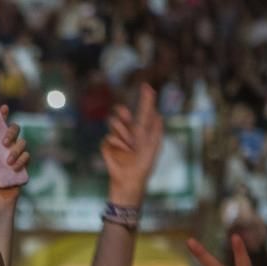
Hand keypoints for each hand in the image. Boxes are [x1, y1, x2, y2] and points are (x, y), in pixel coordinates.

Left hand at [0, 105, 28, 204]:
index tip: (4, 108)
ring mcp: (18, 152)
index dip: (2, 113)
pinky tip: (13, 168)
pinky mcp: (25, 162)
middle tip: (4, 143)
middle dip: (11, 133)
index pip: (1, 122)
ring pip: (22, 142)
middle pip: (15, 128)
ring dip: (15, 151)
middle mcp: (9, 143)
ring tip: (7, 162)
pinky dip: (21, 161)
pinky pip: (27, 156)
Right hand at [102, 84, 163, 203]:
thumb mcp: (153, 146)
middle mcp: (128, 131)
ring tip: (129, 146)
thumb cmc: (144, 164)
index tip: (147, 86)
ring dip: (123, 133)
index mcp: (141, 130)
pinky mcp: (107, 145)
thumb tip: (159, 114)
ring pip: (114, 123)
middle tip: (126, 114)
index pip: (143, 111)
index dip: (146, 98)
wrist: (130, 179)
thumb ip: (155, 129)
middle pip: (122, 113)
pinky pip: (109, 138)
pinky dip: (117, 144)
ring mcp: (116, 137)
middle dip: (123, 114)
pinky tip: (123, 152)